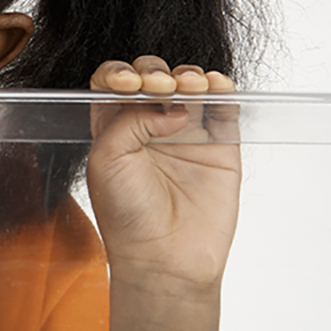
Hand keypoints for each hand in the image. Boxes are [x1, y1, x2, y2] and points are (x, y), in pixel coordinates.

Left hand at [87, 56, 239, 330]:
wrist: (165, 257)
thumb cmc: (126, 215)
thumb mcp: (106, 160)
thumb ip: (128, 121)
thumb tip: (170, 105)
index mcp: (112, 128)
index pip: (112, 83)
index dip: (118, 73)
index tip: (125, 83)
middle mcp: (148, 127)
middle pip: (152, 77)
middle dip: (154, 72)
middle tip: (158, 89)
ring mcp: (185, 134)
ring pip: (188, 84)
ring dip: (188, 75)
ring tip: (188, 88)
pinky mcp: (219, 145)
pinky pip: (224, 105)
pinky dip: (222, 87)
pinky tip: (214, 85)